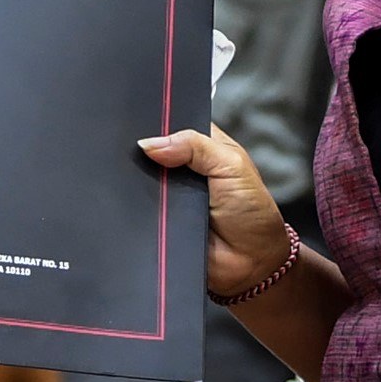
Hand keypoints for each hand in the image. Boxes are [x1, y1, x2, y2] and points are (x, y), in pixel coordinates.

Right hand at [139, 116, 293, 298]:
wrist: (250, 264)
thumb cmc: (251, 212)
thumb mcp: (231, 165)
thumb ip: (195, 146)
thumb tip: (149, 143)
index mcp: (202, 145)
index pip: (172, 122)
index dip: (157, 120)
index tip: (136, 117)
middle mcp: (181, 167)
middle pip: (151, 151)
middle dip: (143, 152)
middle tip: (130, 149)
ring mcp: (166, 194)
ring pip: (140, 180)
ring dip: (137, 182)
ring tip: (131, 177)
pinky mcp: (155, 219)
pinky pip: (137, 209)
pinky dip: (134, 207)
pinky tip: (128, 202)